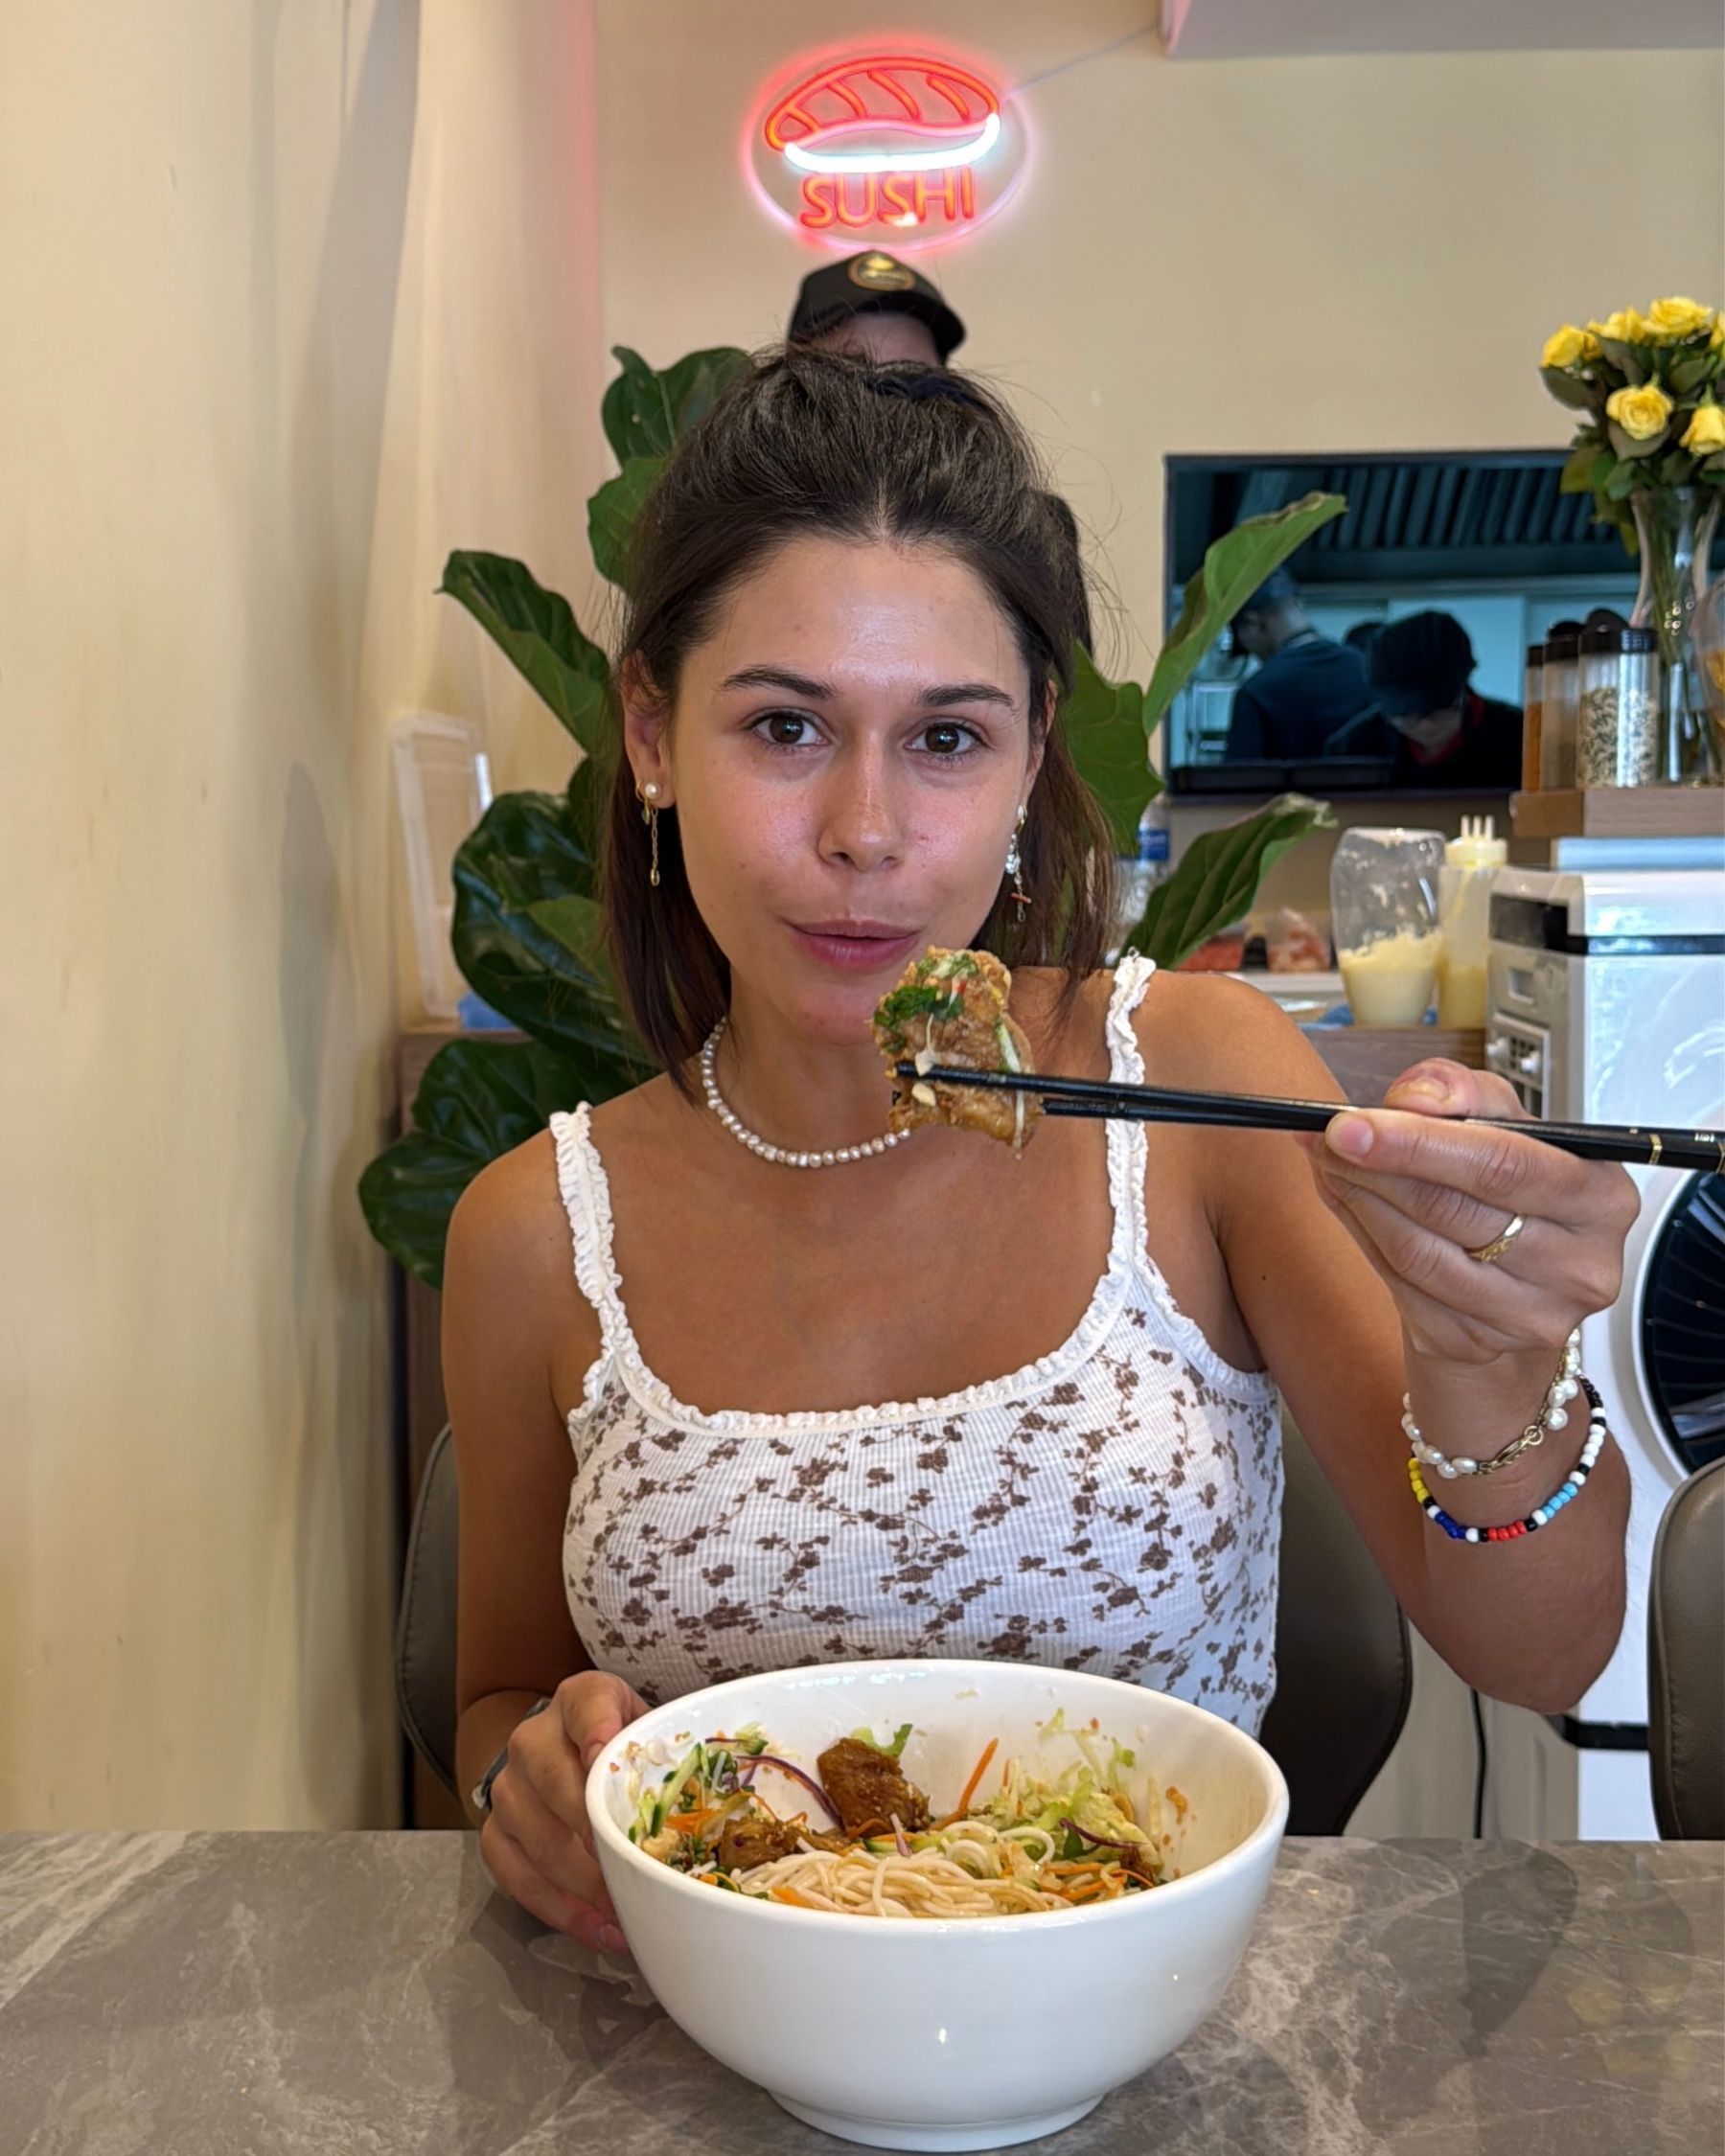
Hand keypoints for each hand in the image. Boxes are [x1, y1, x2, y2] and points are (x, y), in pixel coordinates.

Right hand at [479, 1671, 648, 1955]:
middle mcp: (533, 1739)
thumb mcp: (647, 1733)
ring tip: (624, 1912)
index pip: (586, 1706)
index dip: (597, 1732)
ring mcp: (508, 1787)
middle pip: (555, 1781)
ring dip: (583, 1884)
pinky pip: (516, 1875)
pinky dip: (559, 1909)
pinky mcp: (495, 1832)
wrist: (567, 1753)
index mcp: (579, 1701)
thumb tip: (707, 1806)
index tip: (606, 1758)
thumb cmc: (624, 1751)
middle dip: (594, 1832)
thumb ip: (665, 1755)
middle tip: (631, 1870)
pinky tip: (597, 1928)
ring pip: (536, 1837)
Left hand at [1300, 1060, 1640, 1366]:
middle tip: (1330, 1135)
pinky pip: (1398, 1283)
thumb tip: (1414, 1100)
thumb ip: (1464, 1092)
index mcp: (1601, 1198)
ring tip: (1330, 1161)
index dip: (1420, 1143)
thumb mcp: (1506, 1123)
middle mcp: (1578, 1265)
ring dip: (1357, 1198)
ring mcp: (1528, 1315)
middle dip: (1376, 1166)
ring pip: (1415, 1251)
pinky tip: (1345, 1199)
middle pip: (1452, 1209)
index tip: (1353, 1124)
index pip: (1504, 1165)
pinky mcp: (1475, 1342)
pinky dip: (1359, 1232)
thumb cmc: (1515, 1193)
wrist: (1513, 1282)